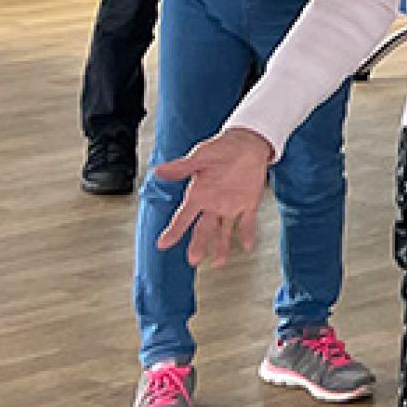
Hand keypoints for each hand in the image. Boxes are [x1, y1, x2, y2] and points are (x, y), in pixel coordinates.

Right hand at [152, 128, 274, 267]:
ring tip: (218, 263)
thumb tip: (158, 171)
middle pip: (203, 229)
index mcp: (198, 194)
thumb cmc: (221, 148)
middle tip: (194, 260)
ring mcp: (230, 205)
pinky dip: (247, 235)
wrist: (247, 143)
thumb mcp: (201, 156)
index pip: (183, 217)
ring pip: (223, 231)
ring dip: (221, 246)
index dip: (173, 231)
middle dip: (198, 244)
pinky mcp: (248, 204)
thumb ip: (182, 167)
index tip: (162, 245)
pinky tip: (246, 247)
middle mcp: (212, 204)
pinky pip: (247, 223)